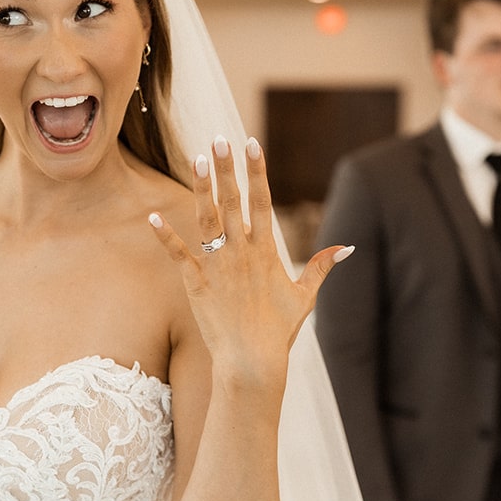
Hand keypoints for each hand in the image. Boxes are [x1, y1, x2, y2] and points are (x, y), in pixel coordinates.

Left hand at [149, 135, 349, 381]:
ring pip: (207, 219)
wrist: (252, 361)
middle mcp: (242, 252)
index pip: (262, 201)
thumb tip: (347, 246)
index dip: (257, 171)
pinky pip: (179, 254)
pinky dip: (165, 235)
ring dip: (201, 189)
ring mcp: (218, 266)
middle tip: (219, 139)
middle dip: (227, 168)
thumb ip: (322, 267)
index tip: (251, 143)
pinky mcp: (196, 283)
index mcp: (266, 251)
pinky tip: (152, 215)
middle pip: (234, 202)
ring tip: (196, 159)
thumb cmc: (279, 331)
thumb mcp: (305, 296)